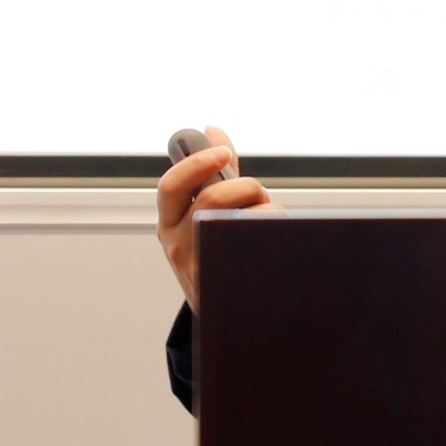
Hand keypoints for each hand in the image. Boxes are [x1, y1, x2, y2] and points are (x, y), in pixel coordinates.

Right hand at [156, 123, 281, 308]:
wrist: (220, 315)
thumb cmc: (213, 253)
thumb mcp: (201, 217)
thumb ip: (211, 175)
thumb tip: (212, 130)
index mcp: (169, 223)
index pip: (171, 186)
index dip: (197, 163)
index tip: (223, 152)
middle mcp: (178, 246)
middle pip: (212, 199)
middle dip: (245, 187)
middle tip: (259, 194)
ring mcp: (201, 268)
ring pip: (239, 222)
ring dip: (264, 212)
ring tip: (269, 221)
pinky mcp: (228, 285)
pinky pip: (258, 246)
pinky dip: (274, 234)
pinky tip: (277, 239)